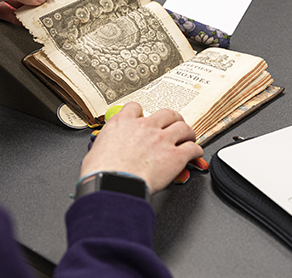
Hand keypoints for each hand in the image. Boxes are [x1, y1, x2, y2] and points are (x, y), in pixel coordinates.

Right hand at [81, 102, 203, 193]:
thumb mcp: (96, 150)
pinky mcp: (175, 156)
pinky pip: (192, 148)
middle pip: (167, 113)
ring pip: (183, 127)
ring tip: (189, 137)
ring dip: (188, 132)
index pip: (135, 108)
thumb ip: (106, 145)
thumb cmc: (102, 172)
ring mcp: (162, 140)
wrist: (114, 184)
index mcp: (124, 123)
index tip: (144, 118)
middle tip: (174, 124)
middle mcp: (146, 127)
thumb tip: (104, 151)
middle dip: (173, 118)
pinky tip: (195, 153)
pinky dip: (196, 150)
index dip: (142, 113)